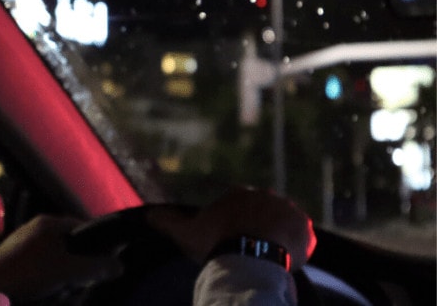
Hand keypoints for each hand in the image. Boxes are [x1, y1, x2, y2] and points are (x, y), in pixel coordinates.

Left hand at [0, 215, 123, 300]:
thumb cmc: (28, 273)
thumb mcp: (69, 270)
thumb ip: (97, 267)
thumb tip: (120, 266)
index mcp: (48, 222)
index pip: (83, 227)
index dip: (97, 246)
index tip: (105, 264)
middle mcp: (34, 229)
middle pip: (70, 246)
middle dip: (78, 267)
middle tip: (78, 283)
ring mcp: (21, 246)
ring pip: (55, 262)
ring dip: (61, 278)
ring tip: (59, 290)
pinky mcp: (12, 264)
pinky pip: (39, 271)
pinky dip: (46, 282)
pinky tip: (43, 294)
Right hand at [146, 187, 315, 270]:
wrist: (250, 257)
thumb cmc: (217, 242)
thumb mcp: (186, 232)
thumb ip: (168, 221)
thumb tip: (148, 215)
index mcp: (239, 193)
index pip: (238, 203)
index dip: (234, 221)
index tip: (231, 237)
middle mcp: (265, 195)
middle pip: (262, 211)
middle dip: (258, 225)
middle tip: (250, 247)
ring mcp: (287, 210)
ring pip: (282, 222)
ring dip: (278, 235)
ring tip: (268, 256)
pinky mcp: (305, 228)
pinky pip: (302, 237)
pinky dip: (296, 247)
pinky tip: (286, 260)